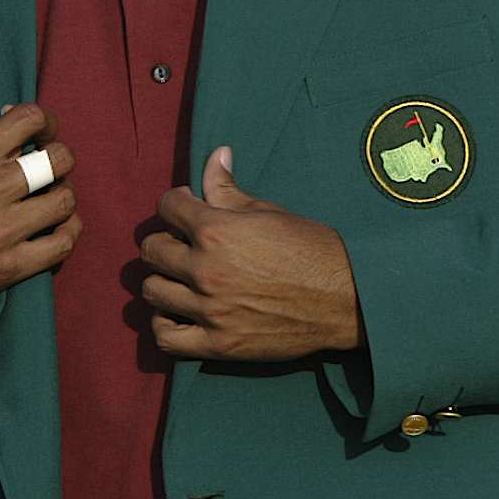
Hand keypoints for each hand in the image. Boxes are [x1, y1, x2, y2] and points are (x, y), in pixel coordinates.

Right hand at [0, 104, 79, 309]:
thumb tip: (14, 131)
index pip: (28, 119)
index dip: (46, 122)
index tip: (45, 132)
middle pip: (58, 159)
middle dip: (60, 159)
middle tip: (52, 168)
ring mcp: (1, 231)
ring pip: (65, 200)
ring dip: (63, 196)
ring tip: (52, 200)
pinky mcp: (10, 266)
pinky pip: (63, 243)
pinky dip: (67, 232)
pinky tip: (58, 227)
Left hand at [140, 147, 362, 361]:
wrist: (346, 299)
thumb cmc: (311, 249)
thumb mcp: (268, 212)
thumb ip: (228, 188)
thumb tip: (215, 154)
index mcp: (217, 231)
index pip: (166, 207)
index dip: (175, 204)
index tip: (187, 209)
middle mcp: (206, 270)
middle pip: (152, 250)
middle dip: (164, 240)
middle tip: (182, 244)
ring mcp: (210, 310)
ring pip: (152, 291)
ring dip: (162, 280)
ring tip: (179, 277)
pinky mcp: (219, 344)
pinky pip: (167, 337)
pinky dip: (163, 324)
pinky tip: (177, 312)